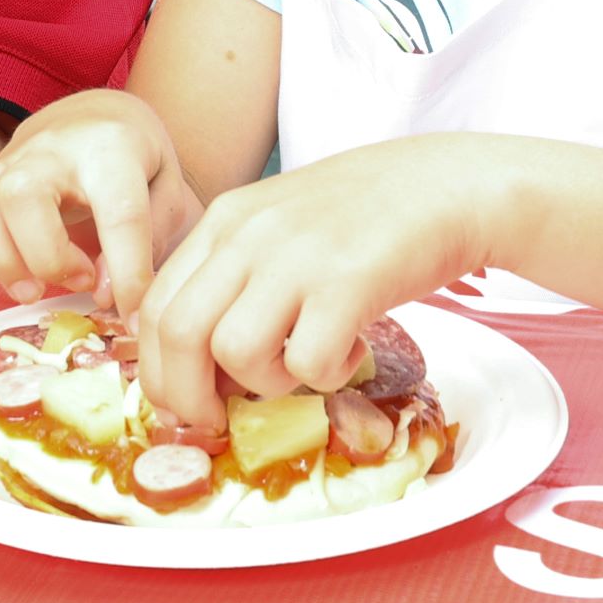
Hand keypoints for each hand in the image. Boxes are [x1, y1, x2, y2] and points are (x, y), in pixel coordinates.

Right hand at [0, 88, 198, 318]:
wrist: (102, 118)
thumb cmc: (139, 168)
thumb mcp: (168, 198)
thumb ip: (149, 248)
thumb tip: (106, 298)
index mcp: (113, 148)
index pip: (120, 213)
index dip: (129, 276)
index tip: (134, 316)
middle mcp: (54, 148)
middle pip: (21, 193)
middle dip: (43, 257)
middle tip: (76, 281)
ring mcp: (9, 158)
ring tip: (32, 286)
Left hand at [137, 136, 496, 428]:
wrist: (448, 184)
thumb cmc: (366, 212)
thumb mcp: (279, 225)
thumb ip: (237, 274)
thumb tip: (202, 362)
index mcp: (225, 220)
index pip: (154, 305)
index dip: (159, 369)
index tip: (187, 401)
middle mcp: (249, 234)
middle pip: (175, 334)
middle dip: (190, 398)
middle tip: (225, 418)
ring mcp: (295, 257)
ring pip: (233, 353)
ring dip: (266, 383)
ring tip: (306, 361)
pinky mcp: (347, 284)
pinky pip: (308, 364)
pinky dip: (327, 377)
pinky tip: (352, 348)